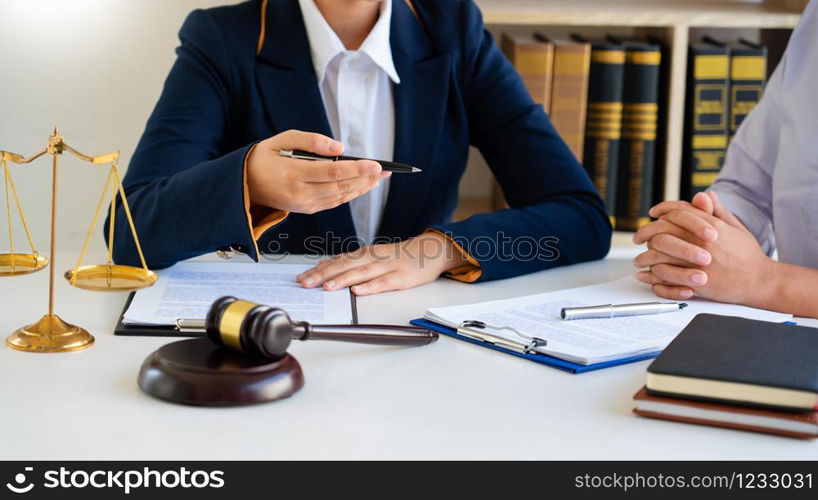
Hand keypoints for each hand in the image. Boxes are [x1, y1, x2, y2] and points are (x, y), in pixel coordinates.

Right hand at [246, 130, 389, 213]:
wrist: (245, 185)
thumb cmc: (263, 158)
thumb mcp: (282, 140)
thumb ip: (310, 141)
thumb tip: (339, 148)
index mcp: (292, 174)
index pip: (332, 172)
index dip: (356, 169)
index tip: (375, 164)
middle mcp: (299, 193)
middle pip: (340, 187)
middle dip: (365, 179)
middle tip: (385, 171)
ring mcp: (304, 205)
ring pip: (340, 197)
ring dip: (362, 188)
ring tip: (379, 178)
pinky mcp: (307, 210)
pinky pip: (334, 202)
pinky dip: (350, 194)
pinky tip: (362, 186)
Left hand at [296, 232, 469, 295]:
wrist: (429, 251)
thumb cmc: (397, 257)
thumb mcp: (371, 256)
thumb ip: (348, 261)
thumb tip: (323, 265)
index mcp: (364, 254)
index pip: (336, 262)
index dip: (317, 271)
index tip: (300, 279)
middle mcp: (373, 258)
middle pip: (345, 266)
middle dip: (323, 275)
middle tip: (305, 284)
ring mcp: (388, 266)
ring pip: (362, 272)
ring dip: (343, 280)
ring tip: (327, 287)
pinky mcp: (402, 277)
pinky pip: (385, 282)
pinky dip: (371, 286)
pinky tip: (359, 291)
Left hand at [633, 191, 775, 306]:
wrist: (761, 281)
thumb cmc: (749, 255)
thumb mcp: (736, 228)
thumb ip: (717, 211)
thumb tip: (704, 194)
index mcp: (711, 226)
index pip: (679, 211)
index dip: (663, 209)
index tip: (653, 213)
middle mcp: (701, 241)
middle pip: (662, 231)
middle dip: (645, 232)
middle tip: (637, 237)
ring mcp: (697, 262)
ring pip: (659, 254)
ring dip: (645, 256)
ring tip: (639, 259)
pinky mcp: (695, 281)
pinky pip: (665, 277)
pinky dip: (652, 276)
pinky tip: (646, 276)